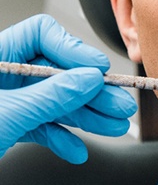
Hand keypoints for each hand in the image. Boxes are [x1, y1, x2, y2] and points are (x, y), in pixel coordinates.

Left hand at [0, 14, 136, 162]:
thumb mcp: (9, 113)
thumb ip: (50, 96)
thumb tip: (90, 80)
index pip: (41, 34)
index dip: (73, 48)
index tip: (98, 69)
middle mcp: (5, 76)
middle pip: (58, 72)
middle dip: (92, 91)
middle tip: (119, 104)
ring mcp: (9, 102)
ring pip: (56, 102)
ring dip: (87, 116)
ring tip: (114, 126)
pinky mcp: (10, 127)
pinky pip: (42, 127)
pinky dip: (62, 138)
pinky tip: (77, 150)